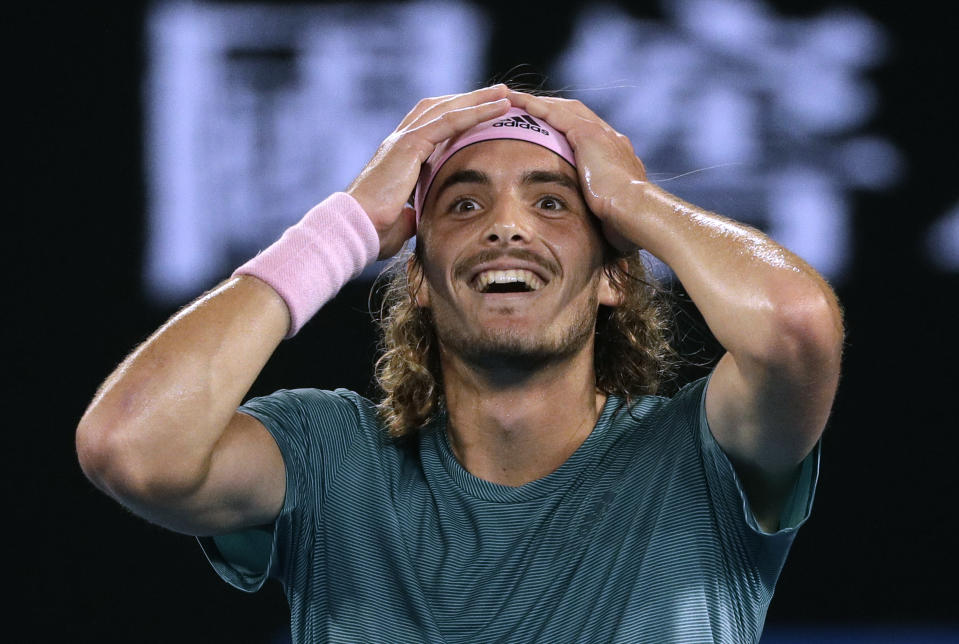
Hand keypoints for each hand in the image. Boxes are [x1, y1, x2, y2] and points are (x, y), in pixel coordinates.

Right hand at [347, 85, 510, 258]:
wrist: (356, 228)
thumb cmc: (375, 230)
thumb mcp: (403, 220)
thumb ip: (413, 212)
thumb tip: (418, 218)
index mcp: (399, 157)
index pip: (431, 126)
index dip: (456, 117)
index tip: (481, 115)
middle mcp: (400, 141)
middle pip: (440, 108)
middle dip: (470, 100)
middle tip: (499, 94)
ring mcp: (403, 140)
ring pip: (447, 108)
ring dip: (478, 99)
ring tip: (505, 94)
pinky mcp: (410, 144)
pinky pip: (449, 120)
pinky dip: (476, 111)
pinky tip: (500, 107)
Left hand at [506, 91, 646, 251]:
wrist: (637, 211)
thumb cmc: (627, 223)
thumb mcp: (613, 214)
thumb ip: (605, 212)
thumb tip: (606, 236)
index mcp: (618, 156)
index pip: (588, 134)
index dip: (566, 128)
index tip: (548, 130)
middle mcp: (612, 138)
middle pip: (575, 114)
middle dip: (551, 109)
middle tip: (527, 107)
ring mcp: (601, 134)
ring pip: (563, 109)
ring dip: (538, 103)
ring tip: (514, 99)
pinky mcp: (588, 135)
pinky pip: (555, 114)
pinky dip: (536, 106)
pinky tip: (518, 103)